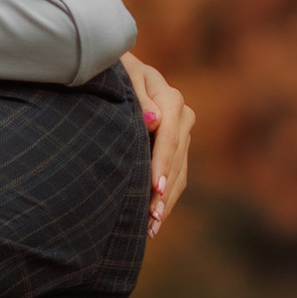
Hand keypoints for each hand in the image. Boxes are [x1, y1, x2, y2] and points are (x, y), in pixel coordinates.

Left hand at [120, 57, 193, 236]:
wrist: (120, 69)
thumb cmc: (114, 73)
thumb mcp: (121, 78)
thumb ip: (137, 98)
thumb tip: (153, 121)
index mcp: (170, 98)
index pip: (169, 135)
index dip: (162, 162)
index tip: (155, 187)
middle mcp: (182, 114)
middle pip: (177, 158)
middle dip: (164, 190)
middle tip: (151, 219)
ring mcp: (182, 131)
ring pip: (180, 171)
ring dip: (167, 201)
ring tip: (152, 228)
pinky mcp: (178, 145)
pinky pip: (178, 175)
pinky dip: (167, 198)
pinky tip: (155, 221)